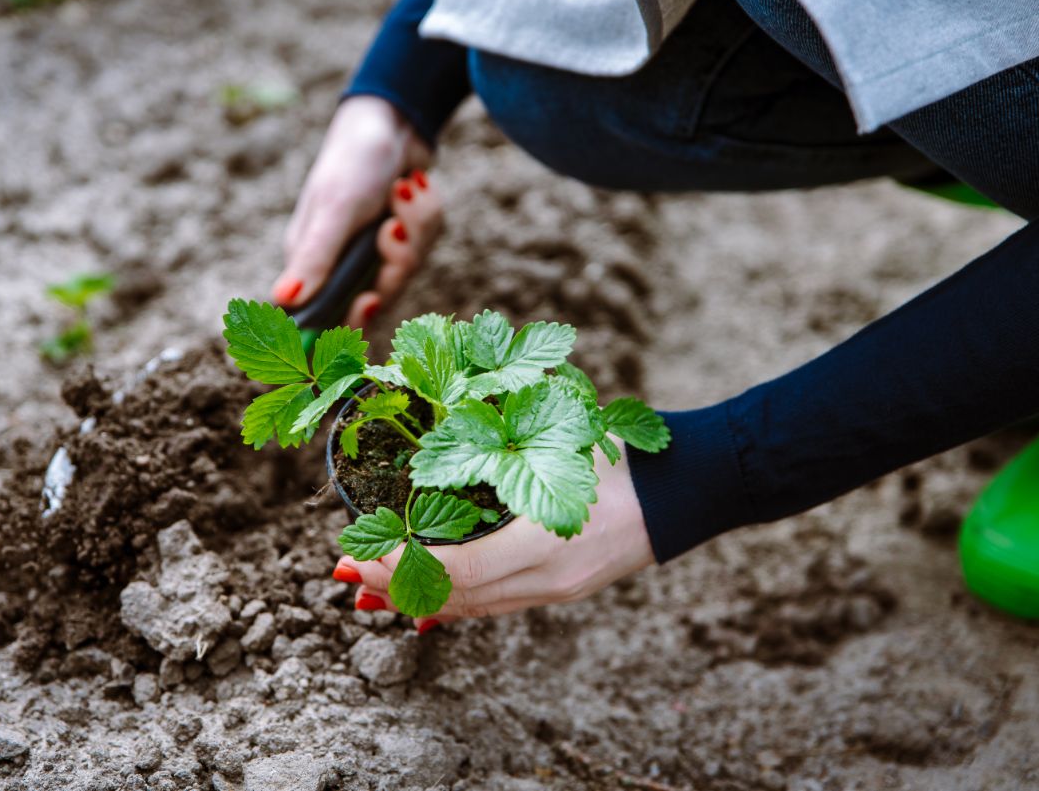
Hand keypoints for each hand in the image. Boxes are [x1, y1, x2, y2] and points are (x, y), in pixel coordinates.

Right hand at [272, 96, 443, 328]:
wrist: (394, 119)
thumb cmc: (353, 160)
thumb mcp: (334, 210)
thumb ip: (314, 258)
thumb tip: (282, 300)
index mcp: (312, 263)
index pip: (325, 319)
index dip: (348, 322)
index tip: (370, 301)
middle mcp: (340, 264)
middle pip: (378, 299)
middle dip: (396, 262)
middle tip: (394, 227)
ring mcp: (374, 252)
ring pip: (407, 270)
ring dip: (415, 228)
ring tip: (404, 189)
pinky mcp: (402, 239)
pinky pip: (425, 247)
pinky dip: (426, 216)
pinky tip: (416, 186)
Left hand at [332, 438, 655, 631]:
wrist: (689, 488)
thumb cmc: (625, 452)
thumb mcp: (561, 439)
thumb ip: (502, 442)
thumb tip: (438, 432)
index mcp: (545, 540)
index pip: (455, 569)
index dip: (399, 566)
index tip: (356, 552)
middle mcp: (548, 578)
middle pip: (456, 598)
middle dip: (395, 587)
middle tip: (348, 573)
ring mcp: (558, 590)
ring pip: (474, 607)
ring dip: (419, 599)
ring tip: (374, 591)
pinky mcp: (563, 590)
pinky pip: (497, 605)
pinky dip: (456, 602)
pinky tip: (428, 603)